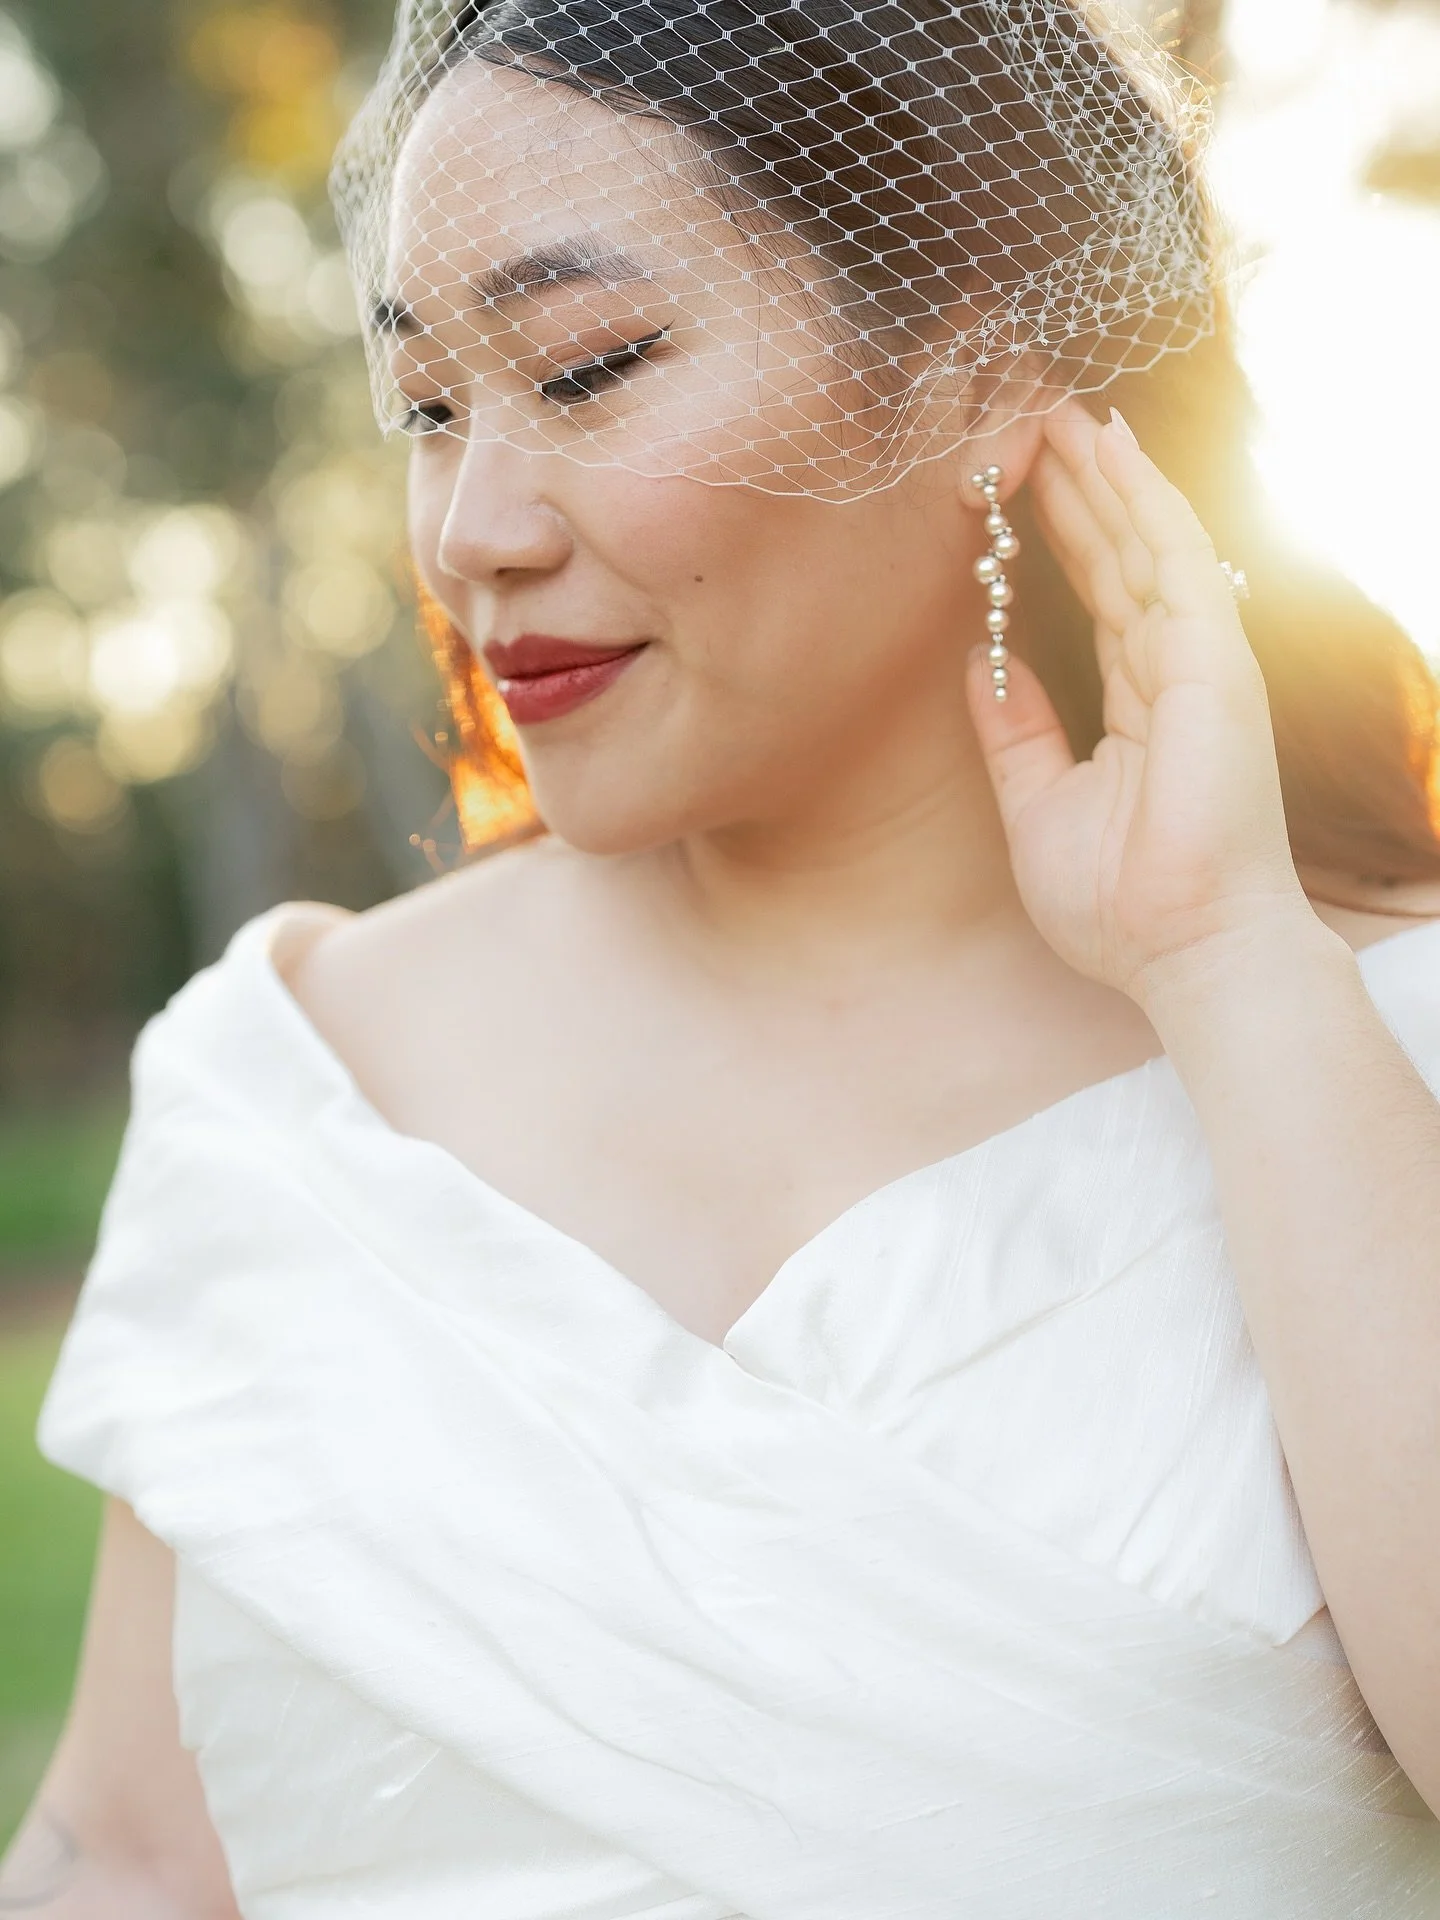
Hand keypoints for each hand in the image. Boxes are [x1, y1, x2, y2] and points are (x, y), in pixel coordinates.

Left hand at [966, 402, 1318, 1010]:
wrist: (1182, 955)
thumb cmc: (1122, 904)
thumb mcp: (1037, 804)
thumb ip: (1012, 730)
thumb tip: (978, 664)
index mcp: (1138, 705)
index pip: (1096, 598)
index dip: (1059, 537)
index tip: (1016, 487)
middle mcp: (1173, 672)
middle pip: (1119, 556)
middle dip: (1077, 488)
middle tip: (1032, 418)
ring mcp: (1198, 663)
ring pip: (1145, 544)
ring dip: (1104, 476)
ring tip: (1061, 411)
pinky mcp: (1213, 664)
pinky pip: (1174, 563)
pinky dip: (1145, 502)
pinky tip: (1113, 450)